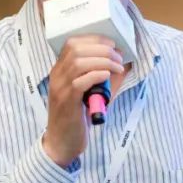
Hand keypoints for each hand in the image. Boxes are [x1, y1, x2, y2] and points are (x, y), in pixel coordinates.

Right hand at [41, 35, 123, 166]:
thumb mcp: (90, 93)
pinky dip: (97, 75)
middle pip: (76, 48)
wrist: (62, 143)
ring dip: (103, 60)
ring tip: (117, 66)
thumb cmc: (77, 117)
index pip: (72, 43)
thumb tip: (126, 63)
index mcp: (60, 70)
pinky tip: (107, 76)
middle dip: (102, 48)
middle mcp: (57, 75)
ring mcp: (60, 88)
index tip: (112, 44)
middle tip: (118, 56)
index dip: (94, 39)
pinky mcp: (67, 102)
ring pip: (78, 62)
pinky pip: (80, 82)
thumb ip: (104, 78)